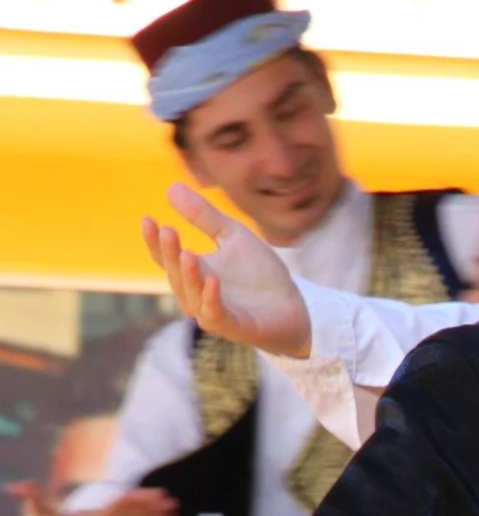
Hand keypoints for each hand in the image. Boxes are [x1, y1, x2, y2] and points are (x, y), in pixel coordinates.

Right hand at [141, 184, 311, 358]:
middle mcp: (195, 294)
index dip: (155, 241)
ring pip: (191, 295)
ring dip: (188, 276)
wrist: (294, 307)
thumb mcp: (233, 236)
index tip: (148, 220)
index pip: (165, 257)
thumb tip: (170, 187)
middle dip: (170, 254)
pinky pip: (215, 314)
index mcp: (193, 272)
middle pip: (175, 274)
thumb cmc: (260, 274)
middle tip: (167, 231)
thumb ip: (204, 216)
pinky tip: (212, 280)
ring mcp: (212, 313)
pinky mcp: (233, 327)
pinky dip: (211, 299)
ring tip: (187, 254)